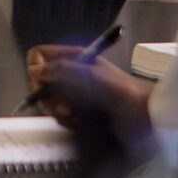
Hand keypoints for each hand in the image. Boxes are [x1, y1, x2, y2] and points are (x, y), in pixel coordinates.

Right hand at [26, 44, 152, 134]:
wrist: (144, 114)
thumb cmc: (121, 90)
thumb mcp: (91, 76)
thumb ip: (61, 70)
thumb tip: (33, 70)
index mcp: (73, 57)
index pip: (40, 55)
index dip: (36, 67)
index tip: (42, 82)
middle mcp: (70, 72)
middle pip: (40, 81)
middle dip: (48, 96)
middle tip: (64, 108)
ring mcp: (74, 91)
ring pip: (49, 100)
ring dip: (59, 111)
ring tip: (76, 116)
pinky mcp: (78, 109)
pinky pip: (60, 115)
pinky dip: (68, 120)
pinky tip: (81, 121)